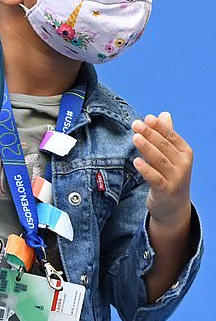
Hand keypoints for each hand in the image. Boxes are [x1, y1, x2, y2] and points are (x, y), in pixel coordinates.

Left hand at [131, 112, 192, 228]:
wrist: (173, 207)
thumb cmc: (169, 176)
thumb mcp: (171, 156)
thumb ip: (166, 136)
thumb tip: (163, 114)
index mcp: (185, 153)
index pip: (171, 136)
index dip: (159, 126)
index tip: (147, 117)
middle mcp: (183, 164)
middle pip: (164, 146)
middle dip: (149, 134)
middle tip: (135, 124)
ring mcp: (175, 178)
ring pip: (159, 160)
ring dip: (146, 148)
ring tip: (135, 137)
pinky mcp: (165, 191)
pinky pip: (154, 178)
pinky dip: (145, 169)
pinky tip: (136, 161)